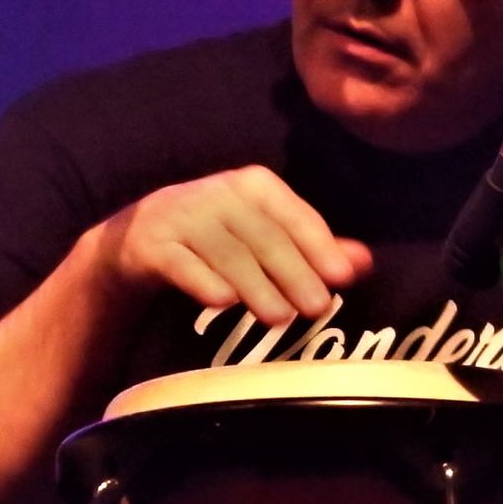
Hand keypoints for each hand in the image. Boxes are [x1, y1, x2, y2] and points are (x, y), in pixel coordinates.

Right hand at [89, 165, 372, 324]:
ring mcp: (181, 216)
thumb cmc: (218, 237)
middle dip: (294, 273)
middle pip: (264, 237)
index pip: (295, 215)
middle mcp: (218, 193)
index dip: (320, 246)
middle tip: (318, 309)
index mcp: (254, 185)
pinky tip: (223, 302)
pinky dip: (204, 282)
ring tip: (280, 318)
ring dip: (255, 287)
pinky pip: (181, 264)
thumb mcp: (265, 235)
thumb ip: (313, 248)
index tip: (342, 278)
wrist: (138, 241)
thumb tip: (364, 264)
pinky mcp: (149, 243)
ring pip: (226, 253)